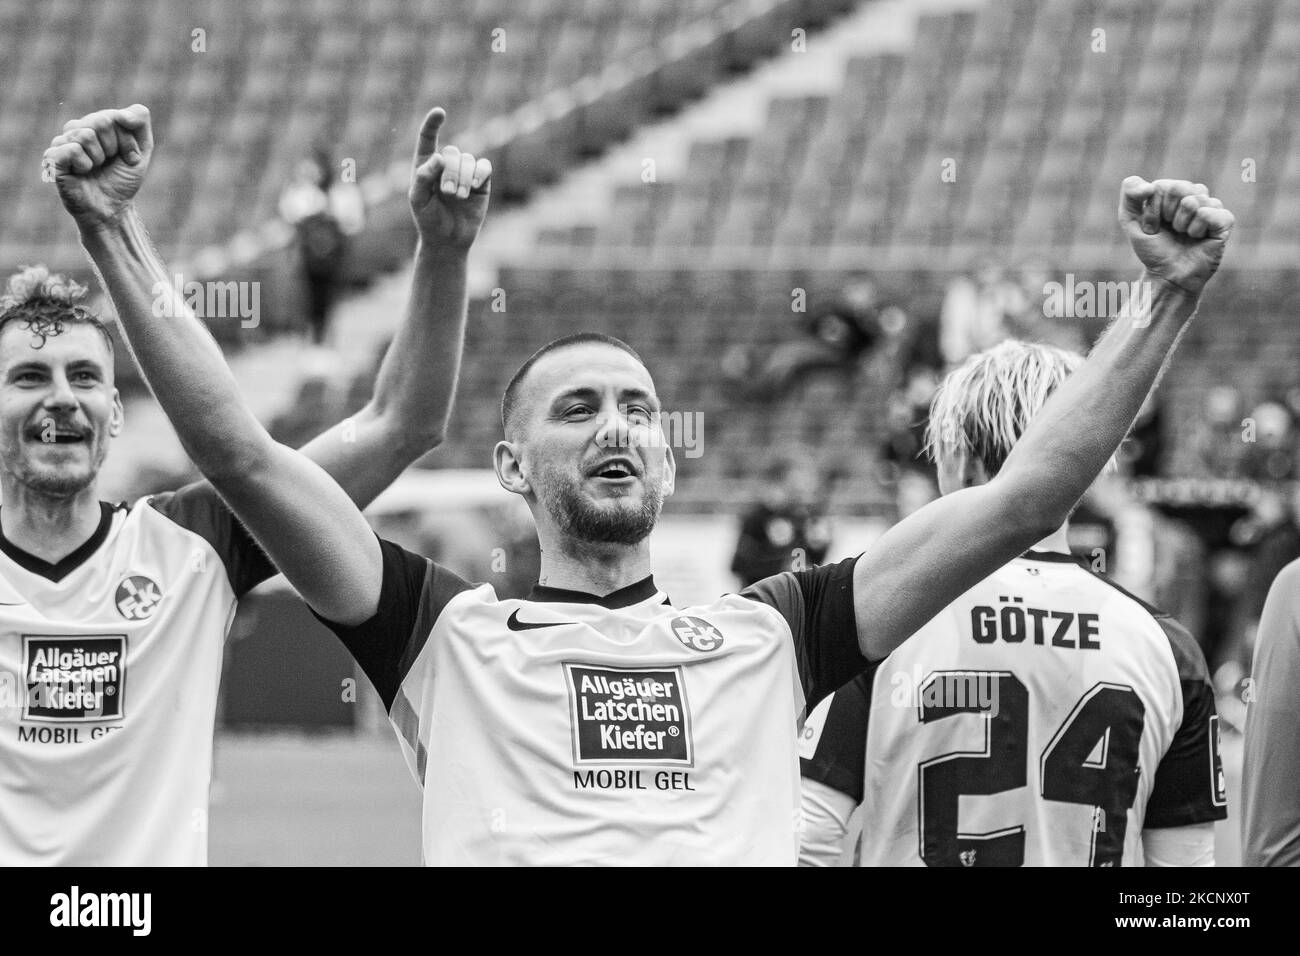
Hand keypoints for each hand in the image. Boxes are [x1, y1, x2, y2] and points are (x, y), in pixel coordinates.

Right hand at [44, 104, 153, 229]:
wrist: (112, 209)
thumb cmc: (123, 179)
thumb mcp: (142, 148)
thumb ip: (139, 119)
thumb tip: (122, 114)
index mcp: (96, 123)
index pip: (116, 117)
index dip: (128, 142)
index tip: (129, 158)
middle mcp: (76, 129)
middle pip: (102, 122)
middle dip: (115, 148)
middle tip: (109, 163)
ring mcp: (62, 142)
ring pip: (86, 134)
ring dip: (99, 158)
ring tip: (95, 169)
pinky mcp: (52, 158)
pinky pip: (72, 149)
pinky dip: (84, 164)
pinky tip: (82, 173)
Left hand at [409, 107, 491, 248]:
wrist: (448, 240)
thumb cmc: (429, 220)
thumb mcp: (418, 200)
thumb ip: (424, 177)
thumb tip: (438, 157)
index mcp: (426, 165)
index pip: (428, 138)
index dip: (433, 123)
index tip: (440, 112)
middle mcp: (446, 165)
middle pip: (451, 152)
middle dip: (451, 172)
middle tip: (448, 194)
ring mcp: (465, 172)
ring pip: (469, 159)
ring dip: (464, 177)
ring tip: (459, 197)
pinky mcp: (481, 182)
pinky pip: (484, 166)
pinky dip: (480, 174)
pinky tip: (475, 187)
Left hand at [1118, 176, 1233, 295]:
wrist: (1168, 276)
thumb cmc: (1152, 249)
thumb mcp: (1131, 220)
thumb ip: (1130, 194)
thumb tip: (1149, 185)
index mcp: (1173, 192)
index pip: (1162, 186)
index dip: (1153, 210)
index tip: (1151, 227)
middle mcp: (1194, 196)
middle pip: (1179, 188)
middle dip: (1167, 215)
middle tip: (1170, 230)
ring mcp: (1211, 207)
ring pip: (1193, 201)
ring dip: (1181, 224)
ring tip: (1184, 235)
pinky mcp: (1224, 221)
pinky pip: (1208, 213)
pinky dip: (1197, 228)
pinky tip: (1199, 238)